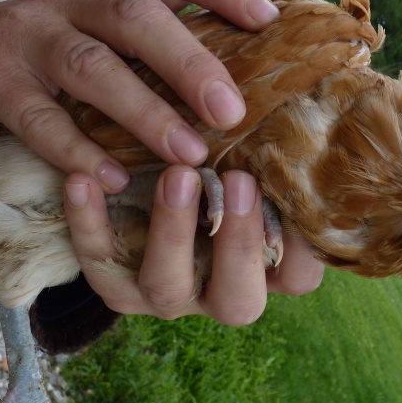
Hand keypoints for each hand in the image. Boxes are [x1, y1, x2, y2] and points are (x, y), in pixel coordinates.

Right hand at [0, 0, 278, 192]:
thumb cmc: (51, 58)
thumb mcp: (103, 41)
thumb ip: (154, 56)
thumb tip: (234, 92)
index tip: (265, 19)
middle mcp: (72, 9)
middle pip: (136, 19)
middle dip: (188, 64)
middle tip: (230, 110)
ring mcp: (30, 42)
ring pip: (92, 69)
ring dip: (145, 113)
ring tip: (188, 154)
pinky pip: (39, 120)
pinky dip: (78, 151)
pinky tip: (113, 179)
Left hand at [64, 167, 324, 322]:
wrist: (151, 193)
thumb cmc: (226, 169)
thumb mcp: (257, 162)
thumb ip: (281, 154)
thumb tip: (316, 101)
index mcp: (265, 271)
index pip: (297, 278)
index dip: (302, 248)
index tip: (296, 192)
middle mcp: (220, 292)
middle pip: (238, 301)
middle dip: (238, 243)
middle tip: (240, 181)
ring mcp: (169, 294)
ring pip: (168, 286)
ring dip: (173, 232)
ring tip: (177, 176)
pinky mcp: (118, 285)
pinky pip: (101, 265)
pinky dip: (90, 225)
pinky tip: (85, 180)